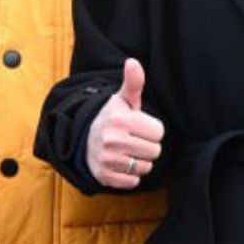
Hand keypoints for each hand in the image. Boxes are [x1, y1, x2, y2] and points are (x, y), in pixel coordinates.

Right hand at [85, 58, 163, 188]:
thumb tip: (133, 62)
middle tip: (134, 140)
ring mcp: (107, 159)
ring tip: (127, 152)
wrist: (84, 140)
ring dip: (140, 161)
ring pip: (146, 167)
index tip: (139, 127)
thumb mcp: (123, 100)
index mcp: (120, 119)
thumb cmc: (112, 118)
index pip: (159, 132)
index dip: (152, 130)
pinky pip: (134, 181)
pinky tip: (121, 164)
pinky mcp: (104, 177)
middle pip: (155, 151)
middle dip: (148, 146)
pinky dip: (130, 175)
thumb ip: (133, 83)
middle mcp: (112, 140)